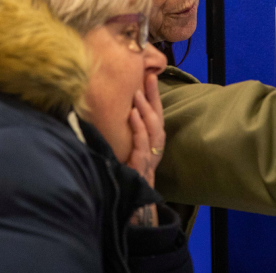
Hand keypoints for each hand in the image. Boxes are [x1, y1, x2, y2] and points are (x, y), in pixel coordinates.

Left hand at [126, 73, 164, 187]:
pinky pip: (142, 141)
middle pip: (158, 115)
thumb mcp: (129, 147)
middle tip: (148, 77)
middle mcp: (155, 145)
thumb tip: (118, 110)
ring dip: (145, 108)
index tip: (151, 75)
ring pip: (153, 127)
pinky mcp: (142, 162)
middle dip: (153, 95)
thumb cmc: (129, 172)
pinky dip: (138, 127)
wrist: (132, 199)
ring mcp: (151, 154)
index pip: (156, 112)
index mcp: (153, 140)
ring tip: (137, 93)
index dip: (154, 94)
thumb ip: (129, 131)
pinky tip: (132, 114)